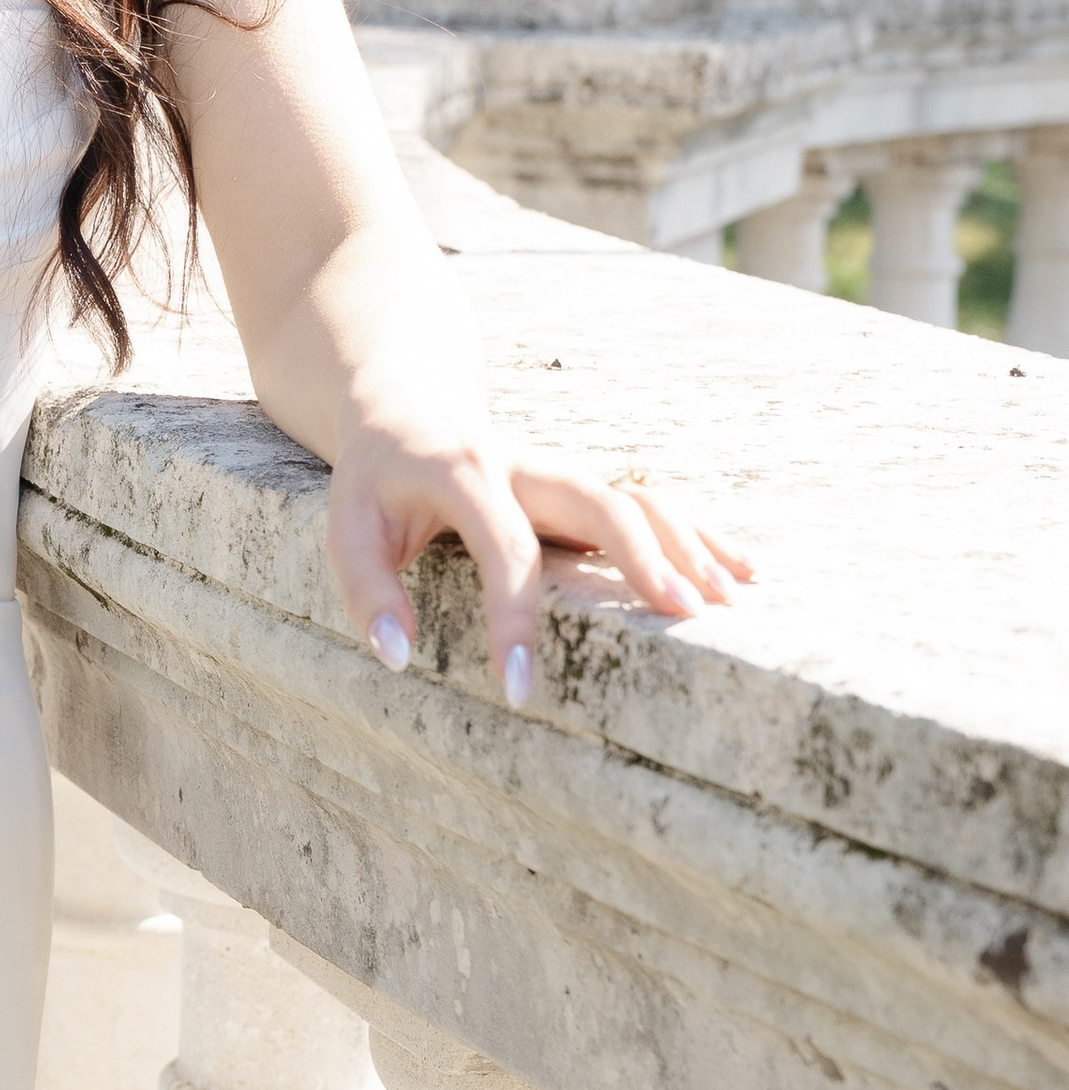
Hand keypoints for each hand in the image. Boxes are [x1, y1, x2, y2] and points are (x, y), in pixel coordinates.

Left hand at [327, 407, 753, 707]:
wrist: (406, 401)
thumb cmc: (376, 476)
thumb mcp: (349, 525)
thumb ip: (367, 590)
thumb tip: (399, 657)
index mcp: (465, 473)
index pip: (505, 548)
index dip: (515, 618)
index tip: (521, 688)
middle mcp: (526, 465)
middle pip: (600, 501)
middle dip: (643, 556)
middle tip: (682, 616)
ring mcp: (561, 472)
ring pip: (638, 496)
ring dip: (688, 543)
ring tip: (730, 598)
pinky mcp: (581, 484)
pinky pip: (649, 501)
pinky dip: (696, 532)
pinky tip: (741, 568)